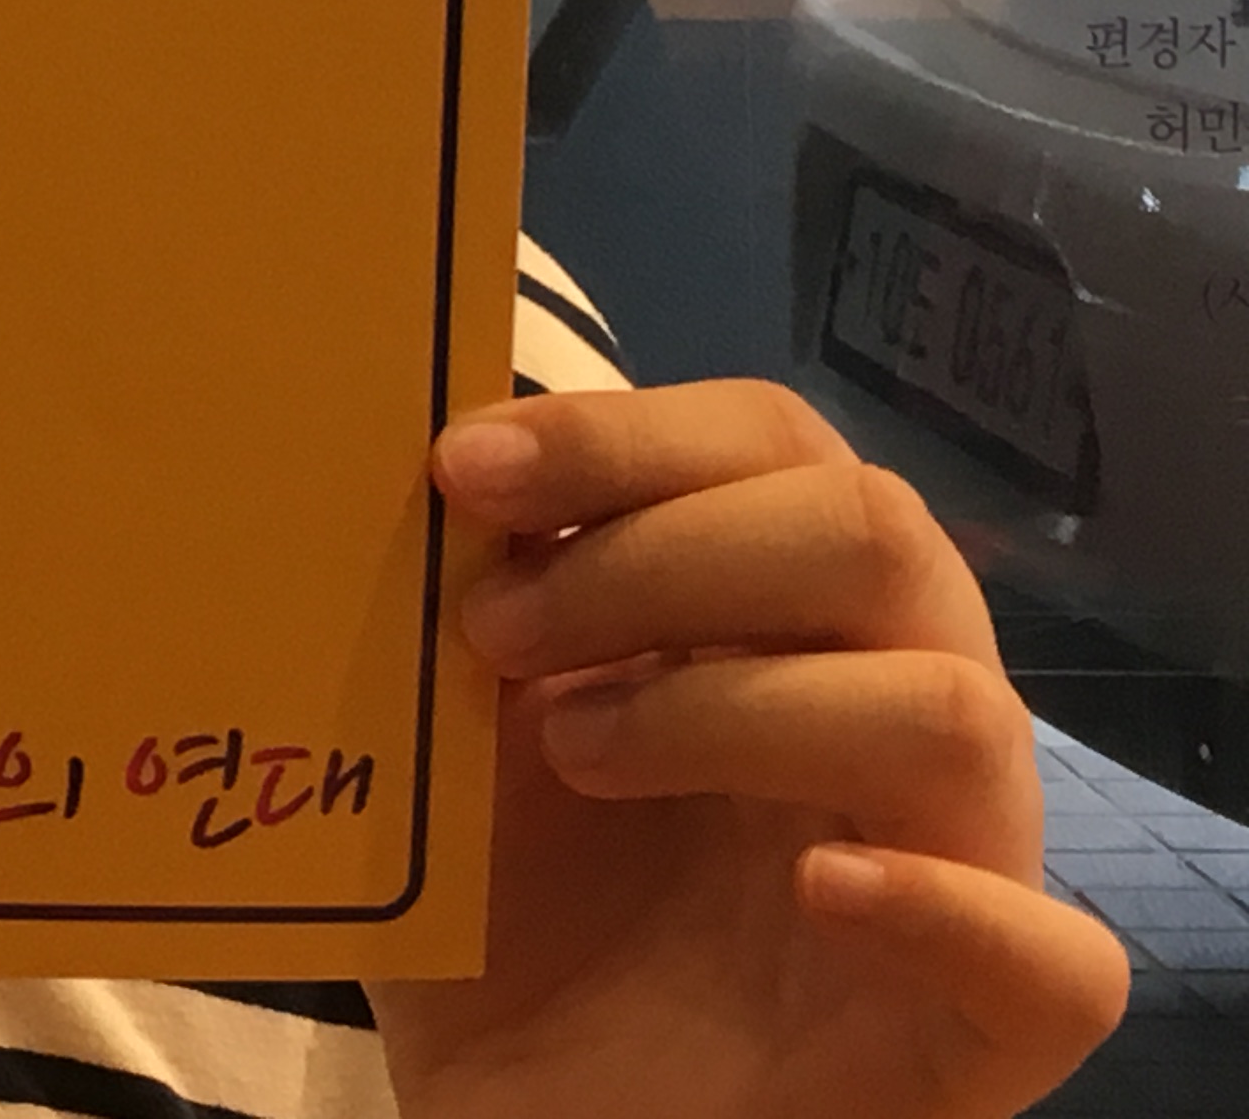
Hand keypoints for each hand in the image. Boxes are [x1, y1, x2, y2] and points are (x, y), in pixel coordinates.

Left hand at [368, 381, 1127, 1118]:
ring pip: (954, 708)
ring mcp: (955, 862)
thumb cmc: (513, 913)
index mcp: (782, 611)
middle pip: (872, 529)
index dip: (622, 436)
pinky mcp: (982, 1031)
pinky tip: (819, 887)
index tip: (459, 470)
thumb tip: (413, 464)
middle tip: (492, 626)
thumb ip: (449, 605)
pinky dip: (943, 903)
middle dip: (660, 550)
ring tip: (573, 753)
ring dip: (739, 703)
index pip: (769, 444)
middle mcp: (891, 705)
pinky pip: (1055, 959)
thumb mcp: (449, 740)